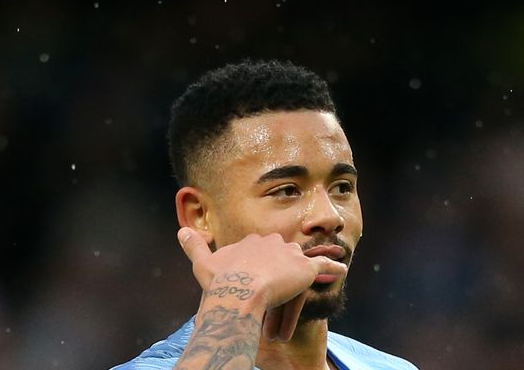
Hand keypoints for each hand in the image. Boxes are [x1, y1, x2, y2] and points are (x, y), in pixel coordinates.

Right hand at [177, 228, 347, 340]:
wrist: (238, 291)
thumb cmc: (220, 281)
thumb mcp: (203, 262)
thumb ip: (194, 246)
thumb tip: (181, 231)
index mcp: (253, 239)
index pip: (261, 248)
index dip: (260, 263)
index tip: (258, 276)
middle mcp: (273, 241)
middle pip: (281, 254)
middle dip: (279, 268)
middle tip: (275, 288)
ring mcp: (291, 254)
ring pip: (299, 262)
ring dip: (301, 273)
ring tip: (301, 286)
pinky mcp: (305, 268)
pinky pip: (324, 265)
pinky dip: (334, 267)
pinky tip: (342, 270)